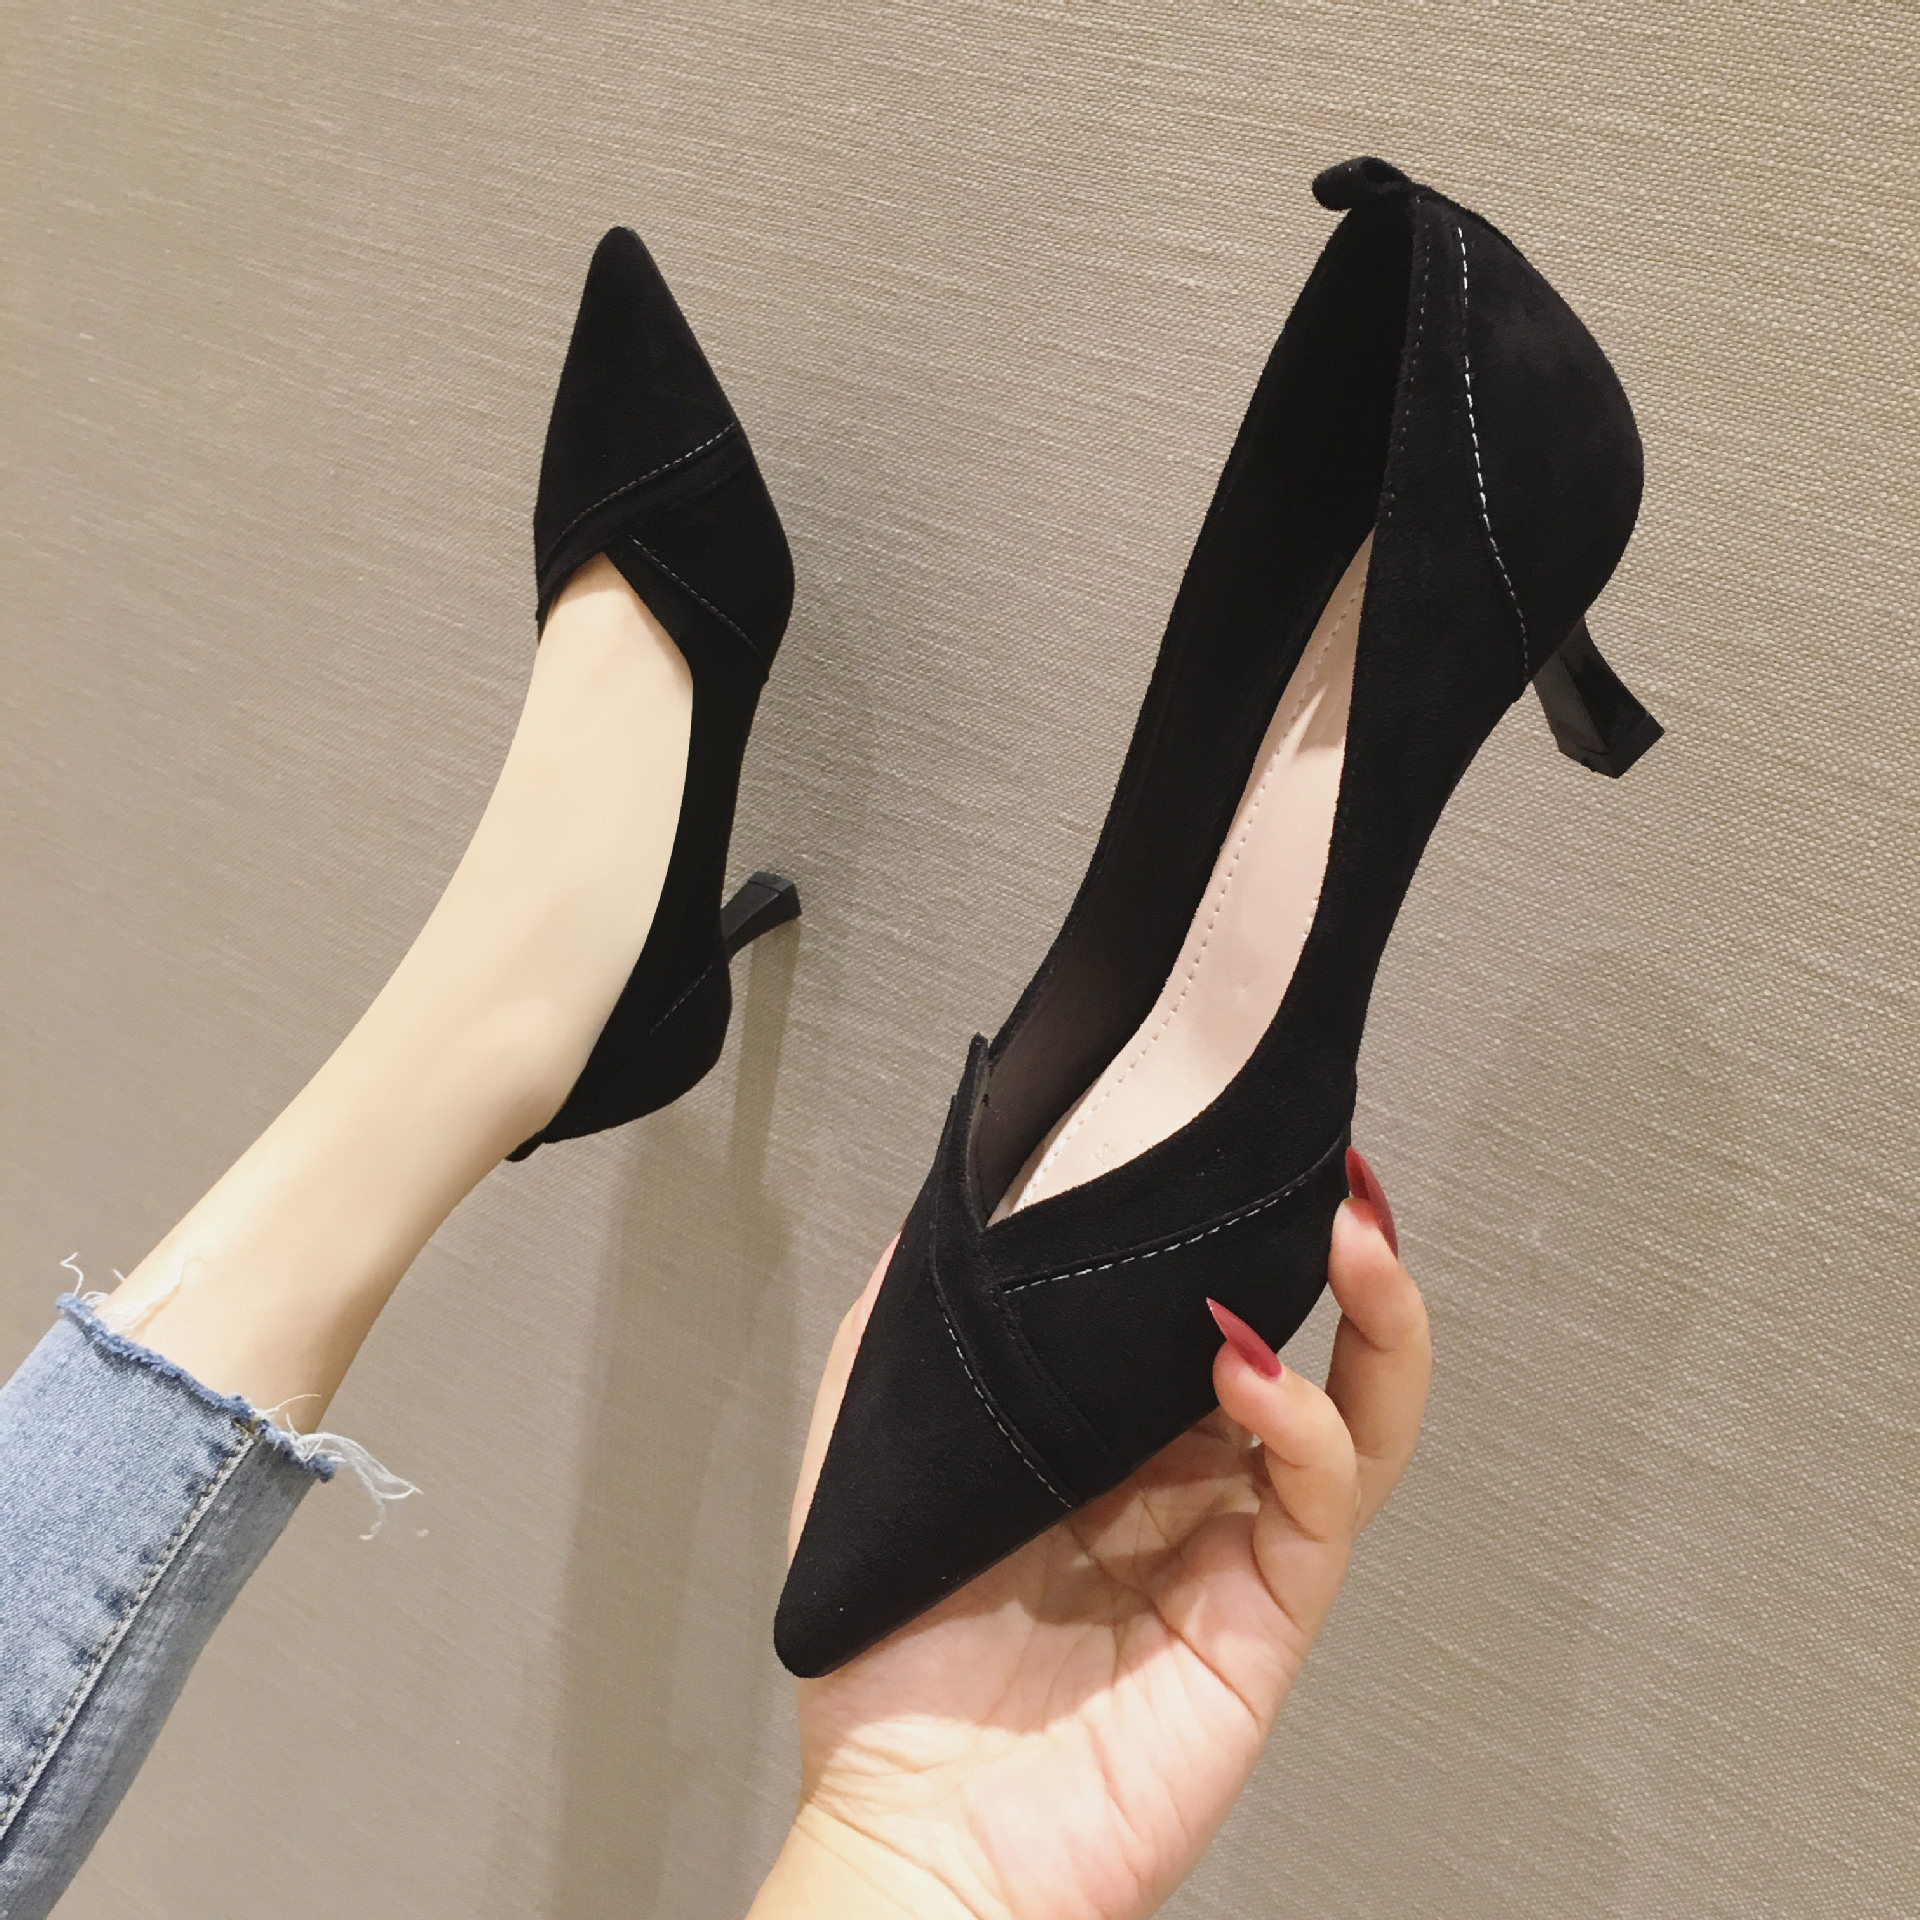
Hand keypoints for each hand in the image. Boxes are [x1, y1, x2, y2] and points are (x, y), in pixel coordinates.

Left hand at [751, 1154, 1429, 1919]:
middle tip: (1339, 1186)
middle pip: (1310, 1352)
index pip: (1208, 1314)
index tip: (1240, 1155)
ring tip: (1355, 1241)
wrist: (914, 1825)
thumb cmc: (891, 1653)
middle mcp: (1186, 1483)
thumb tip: (954, 1202)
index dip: (1240, 1236)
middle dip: (1345, 1262)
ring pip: (1355, 1420)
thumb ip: (916, 1323)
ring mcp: (1235, 1546)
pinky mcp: (1264, 1615)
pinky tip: (1254, 1369)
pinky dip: (1304, 1420)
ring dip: (1374, 1324)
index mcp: (1110, 1440)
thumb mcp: (876, 1446)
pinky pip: (1317, 1501)